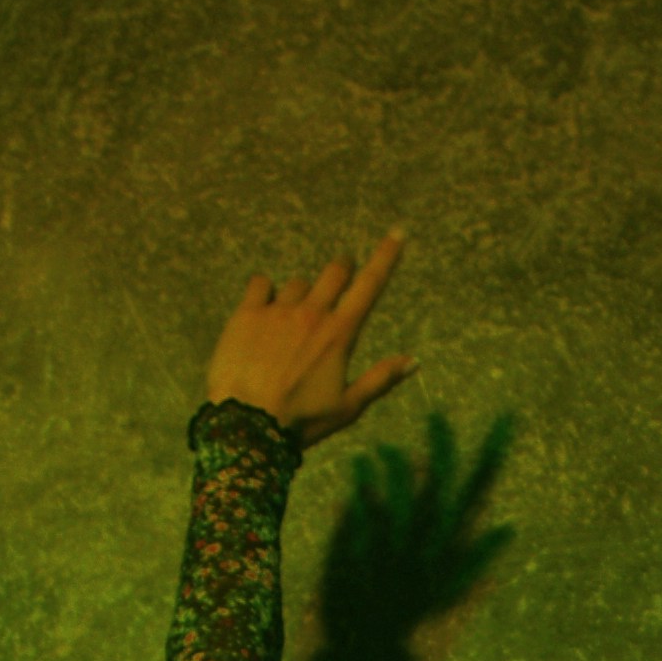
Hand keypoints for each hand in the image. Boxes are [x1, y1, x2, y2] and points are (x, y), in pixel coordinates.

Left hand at [206, 228, 416, 449]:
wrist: (247, 426)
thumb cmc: (301, 421)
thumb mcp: (347, 407)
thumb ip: (380, 379)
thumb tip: (415, 361)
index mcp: (339, 334)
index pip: (370, 285)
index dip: (386, 257)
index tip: (397, 234)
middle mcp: (311, 314)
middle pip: (334, 271)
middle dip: (342, 269)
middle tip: (340, 277)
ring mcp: (277, 311)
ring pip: (298, 283)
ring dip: (303, 293)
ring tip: (293, 319)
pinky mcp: (246, 314)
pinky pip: (261, 284)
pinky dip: (265, 291)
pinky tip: (263, 308)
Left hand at [318, 407, 519, 660]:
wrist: (370, 651)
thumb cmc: (411, 617)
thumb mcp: (453, 589)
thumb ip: (478, 554)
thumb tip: (508, 527)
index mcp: (452, 546)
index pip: (478, 491)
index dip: (491, 454)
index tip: (504, 419)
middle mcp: (430, 543)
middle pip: (443, 484)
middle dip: (443, 447)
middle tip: (437, 415)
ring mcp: (398, 547)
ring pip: (405, 492)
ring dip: (397, 464)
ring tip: (383, 447)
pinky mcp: (366, 551)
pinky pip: (367, 505)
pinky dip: (365, 481)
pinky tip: (361, 460)